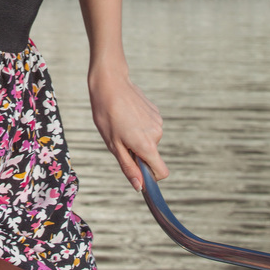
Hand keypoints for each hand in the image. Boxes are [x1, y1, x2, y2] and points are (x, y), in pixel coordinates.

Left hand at [88, 65, 167, 191]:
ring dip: (137, 138)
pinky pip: (148, 127)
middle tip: (119, 138)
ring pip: (149, 140)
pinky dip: (139, 126)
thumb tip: (140, 186)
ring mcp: (158, 122)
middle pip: (152, 155)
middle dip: (138, 152)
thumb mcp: (113, 145)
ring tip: (121, 124)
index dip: (151, 176)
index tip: (137, 170)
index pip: (162, 172)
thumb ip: (128, 167)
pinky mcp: (155, 112)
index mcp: (147, 145)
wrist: (110, 83)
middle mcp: (157, 134)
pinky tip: (126, 114)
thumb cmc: (107, 115)